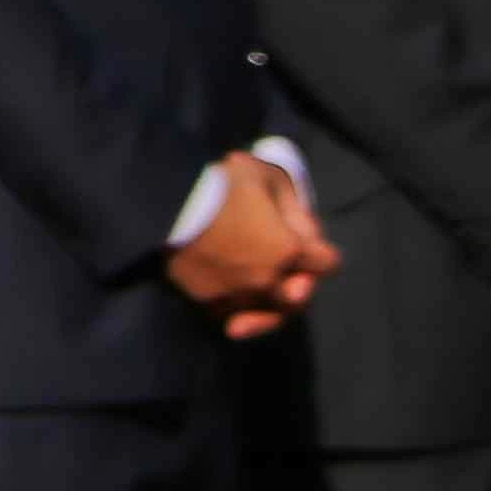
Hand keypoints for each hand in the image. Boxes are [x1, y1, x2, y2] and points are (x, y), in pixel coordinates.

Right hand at [166, 153, 336, 336]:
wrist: (163, 202)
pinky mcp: (208, 300)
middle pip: (300, 297)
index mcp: (289, 251)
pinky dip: (236, 310)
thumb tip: (305, 229)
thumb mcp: (266, 176)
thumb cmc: (218, 183)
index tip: (305, 240)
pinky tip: (233, 304)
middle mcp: (270, 282)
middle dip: (300, 283)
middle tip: (291, 273)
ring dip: (269, 302)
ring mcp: (238, 296)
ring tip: (259, 291)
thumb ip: (293, 206)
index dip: (320, 250)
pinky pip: (232, 314)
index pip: (327, 262)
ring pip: (266, 312)